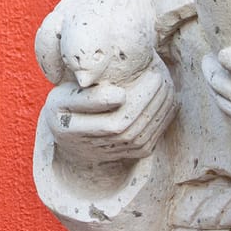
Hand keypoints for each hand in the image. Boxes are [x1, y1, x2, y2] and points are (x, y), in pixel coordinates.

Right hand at [43, 58, 175, 163]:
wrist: (71, 137)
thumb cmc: (66, 106)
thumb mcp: (63, 95)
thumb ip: (86, 94)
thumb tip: (120, 95)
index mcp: (65, 127)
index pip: (85, 114)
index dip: (107, 102)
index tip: (122, 85)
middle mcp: (86, 145)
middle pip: (121, 128)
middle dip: (142, 101)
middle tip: (155, 75)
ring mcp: (108, 153)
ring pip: (138, 136)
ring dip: (156, 109)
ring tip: (164, 83)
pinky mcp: (126, 155)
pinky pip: (147, 142)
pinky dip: (161, 121)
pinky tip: (168, 101)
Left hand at [202, 46, 230, 168]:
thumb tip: (224, 55)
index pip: (219, 81)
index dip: (213, 65)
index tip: (215, 49)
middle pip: (218, 95)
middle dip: (212, 75)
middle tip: (211, 58)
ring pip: (222, 109)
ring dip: (217, 91)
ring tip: (219, 72)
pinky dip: (226, 106)